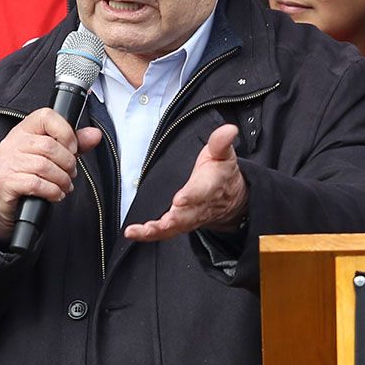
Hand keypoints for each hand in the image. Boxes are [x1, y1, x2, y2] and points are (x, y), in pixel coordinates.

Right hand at [0, 108, 102, 241]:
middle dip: (68, 163)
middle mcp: (13, 142)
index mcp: (25, 129)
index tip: (73, 148)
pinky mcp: (6, 182)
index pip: (46, 116)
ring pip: (43, 166)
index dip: (65, 131)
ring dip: (62, 179)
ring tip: (65, 185)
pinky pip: (36, 184)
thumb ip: (75, 143)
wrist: (8, 200)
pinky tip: (55, 194)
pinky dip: (52, 191)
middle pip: (49, 146)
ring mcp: (7, 162)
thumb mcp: (55, 155)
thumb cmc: (31, 173)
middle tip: (71, 173)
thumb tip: (95, 134)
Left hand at [125, 124, 247, 241]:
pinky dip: (149, 235)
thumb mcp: (223, 154)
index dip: (192, 195)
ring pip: (174, 227)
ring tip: (142, 231)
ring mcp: (190, 218)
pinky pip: (165, 233)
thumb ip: (221, 142)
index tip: (181, 198)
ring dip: (158, 230)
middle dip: (174, 219)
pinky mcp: (180, 225)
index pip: (202, 191)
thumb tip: (229, 129)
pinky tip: (134, 233)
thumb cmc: (221, 173)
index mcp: (211, 185)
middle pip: (187, 215)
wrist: (230, 199)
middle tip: (161, 222)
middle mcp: (200, 205)